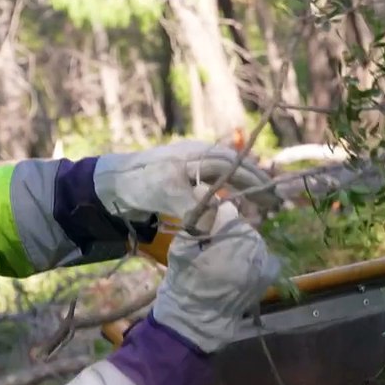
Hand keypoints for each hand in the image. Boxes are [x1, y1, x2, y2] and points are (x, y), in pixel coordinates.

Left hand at [93, 140, 279, 223]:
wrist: (108, 185)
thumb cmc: (138, 186)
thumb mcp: (167, 197)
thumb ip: (194, 210)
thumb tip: (215, 228)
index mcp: (199, 155)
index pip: (236, 167)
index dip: (256, 182)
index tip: (273, 198)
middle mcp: (200, 157)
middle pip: (237, 168)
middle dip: (258, 184)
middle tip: (276, 202)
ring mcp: (193, 165)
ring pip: (230, 174)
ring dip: (247, 187)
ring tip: (263, 203)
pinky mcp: (187, 178)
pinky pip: (218, 181)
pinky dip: (232, 191)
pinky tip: (238, 203)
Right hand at [151, 194, 280, 353]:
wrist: (196, 322)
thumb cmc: (183, 285)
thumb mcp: (182, 249)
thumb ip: (196, 219)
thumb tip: (201, 190)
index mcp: (230, 247)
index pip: (229, 212)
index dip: (215, 210)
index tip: (206, 213)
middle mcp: (252, 254)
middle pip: (243, 225)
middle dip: (227, 227)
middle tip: (210, 238)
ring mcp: (263, 266)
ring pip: (254, 239)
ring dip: (239, 240)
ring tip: (221, 253)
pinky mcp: (267, 277)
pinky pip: (263, 254)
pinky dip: (252, 253)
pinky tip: (237, 261)